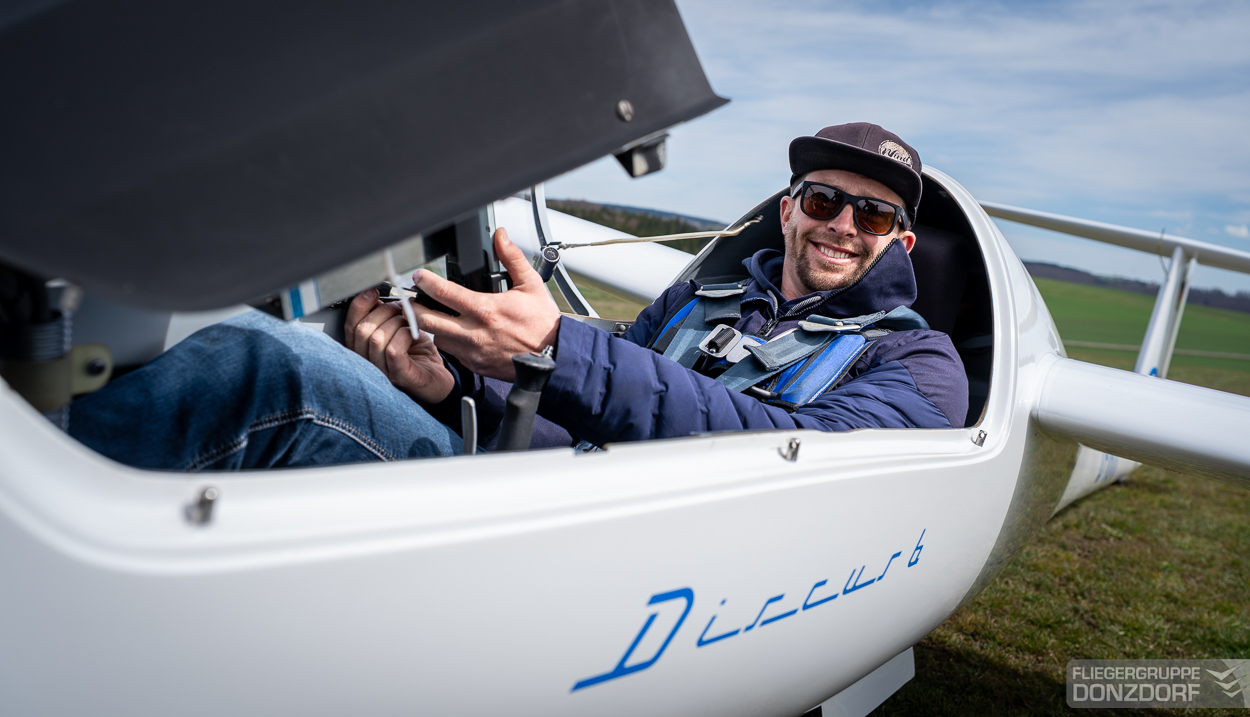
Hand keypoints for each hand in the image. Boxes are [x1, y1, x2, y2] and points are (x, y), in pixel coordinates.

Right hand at [344, 289, 455, 403]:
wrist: (439, 380)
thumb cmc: (419, 354)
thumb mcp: (399, 329)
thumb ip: (385, 315)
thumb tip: (377, 293)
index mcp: (364, 349)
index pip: (350, 325)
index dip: (359, 305)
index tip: (373, 291)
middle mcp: (368, 363)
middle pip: (361, 330)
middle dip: (384, 311)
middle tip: (402, 309)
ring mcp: (382, 372)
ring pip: (376, 338)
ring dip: (397, 323)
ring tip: (410, 323)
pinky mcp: (399, 376)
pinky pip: (393, 350)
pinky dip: (404, 335)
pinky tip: (414, 334)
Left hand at [410, 227, 560, 381]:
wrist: (554, 358)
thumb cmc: (542, 323)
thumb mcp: (531, 285)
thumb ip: (512, 258)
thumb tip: (501, 236)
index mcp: (485, 309)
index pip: (444, 293)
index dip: (426, 282)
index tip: (419, 276)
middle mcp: (474, 333)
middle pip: (428, 320)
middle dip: (416, 307)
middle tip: (413, 299)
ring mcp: (472, 352)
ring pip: (437, 338)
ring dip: (432, 326)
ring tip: (434, 315)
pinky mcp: (475, 365)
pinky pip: (452, 353)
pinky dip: (448, 342)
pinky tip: (455, 333)